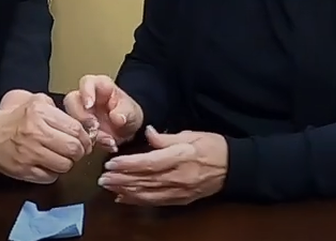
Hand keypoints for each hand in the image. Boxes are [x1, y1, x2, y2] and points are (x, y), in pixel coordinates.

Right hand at [0, 93, 93, 183]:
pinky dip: (53, 173)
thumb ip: (57, 109)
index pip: (75, 129)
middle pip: (73, 148)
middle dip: (80, 152)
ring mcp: (30, 153)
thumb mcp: (35, 102)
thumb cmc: (14, 119)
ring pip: (64, 165)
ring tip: (62, 158)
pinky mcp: (24, 170)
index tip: (85, 141)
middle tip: (77, 151)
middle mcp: (36, 133)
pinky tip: (49, 165)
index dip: (85, 138)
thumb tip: (80, 123)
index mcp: (40, 113)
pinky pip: (50, 177)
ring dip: (67, 163)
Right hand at [63, 74, 142, 152]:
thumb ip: (125, 112)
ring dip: (86, 132)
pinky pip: (76, 135)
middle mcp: (85, 99)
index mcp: (99, 87)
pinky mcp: (78, 128)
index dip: (86, 93)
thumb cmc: (128, 114)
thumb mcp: (132, 112)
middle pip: (72, 101)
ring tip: (104, 139)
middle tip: (95, 127)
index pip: (87, 82)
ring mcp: (79, 114)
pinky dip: (90, 143)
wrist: (128, 133)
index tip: (89, 105)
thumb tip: (117, 117)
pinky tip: (104, 145)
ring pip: (71, 120)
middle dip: (82, 117)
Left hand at [98, 126, 226, 205]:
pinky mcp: (181, 200)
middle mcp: (178, 177)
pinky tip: (124, 198)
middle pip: (144, 180)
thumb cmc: (212, 146)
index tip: (111, 163)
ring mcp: (179, 191)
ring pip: (147, 194)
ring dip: (125, 191)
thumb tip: (147, 132)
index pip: (148, 163)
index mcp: (180, 157)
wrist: (234, 167)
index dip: (128, 165)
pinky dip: (138, 200)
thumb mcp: (190, 134)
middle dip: (121, 180)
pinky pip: (155, 202)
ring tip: (108, 187)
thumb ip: (166, 137)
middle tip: (101, 178)